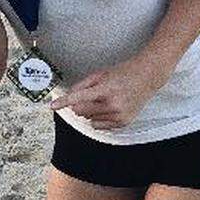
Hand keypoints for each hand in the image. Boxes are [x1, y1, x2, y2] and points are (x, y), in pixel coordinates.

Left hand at [50, 56, 166, 129]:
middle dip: (79, 104)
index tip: (52, 106)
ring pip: (88, 119)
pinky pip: (98, 125)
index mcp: (106, 89)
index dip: (64, 102)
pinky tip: (109, 108)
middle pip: (80, 111)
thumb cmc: (122, 73)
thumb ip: (81, 85)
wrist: (147, 78)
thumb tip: (69, 99)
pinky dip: (99, 118)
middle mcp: (113, 104)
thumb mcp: (99, 74)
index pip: (79, 97)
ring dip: (91, 111)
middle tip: (90, 95)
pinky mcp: (123, 123)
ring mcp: (119, 115)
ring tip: (105, 99)